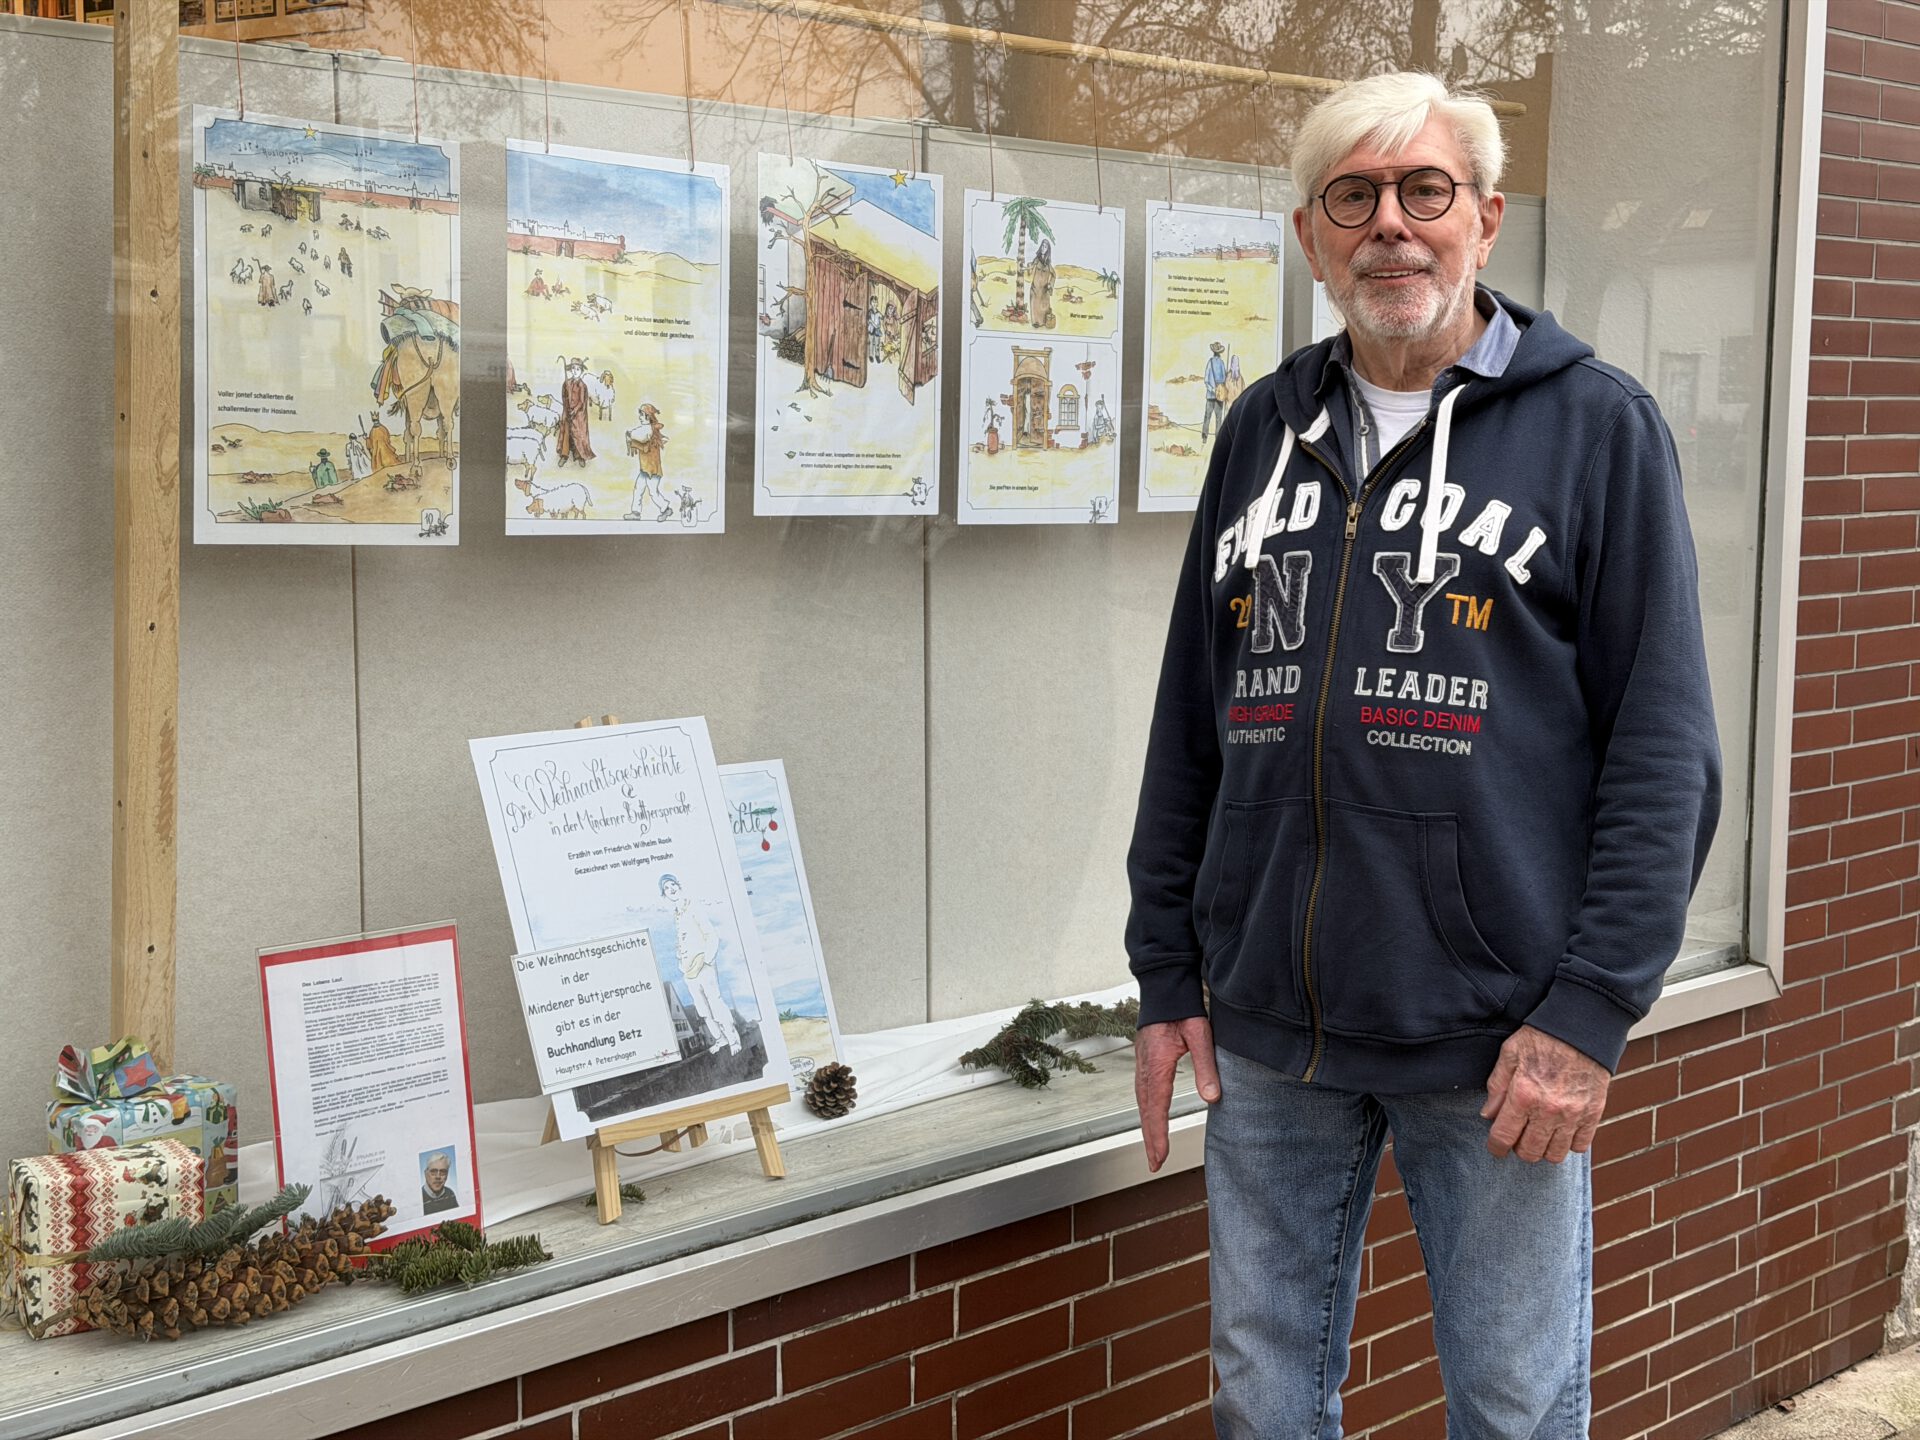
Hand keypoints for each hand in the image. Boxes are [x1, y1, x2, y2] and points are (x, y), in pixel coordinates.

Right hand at [1135, 1017, 1221, 1172]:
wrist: (1165, 988)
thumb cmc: (1182, 1010)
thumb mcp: (1201, 1036)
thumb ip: (1205, 1067)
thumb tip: (1211, 1097)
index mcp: (1157, 1066)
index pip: (1156, 1108)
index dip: (1158, 1135)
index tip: (1159, 1157)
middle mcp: (1145, 1069)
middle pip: (1145, 1111)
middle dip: (1150, 1138)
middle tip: (1154, 1163)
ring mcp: (1142, 1065)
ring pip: (1142, 1103)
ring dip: (1147, 1127)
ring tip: (1153, 1149)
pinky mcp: (1145, 1061)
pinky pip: (1143, 1092)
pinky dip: (1146, 1111)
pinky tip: (1151, 1118)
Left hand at [1481, 1025, 1608, 1162]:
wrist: (1581, 1030)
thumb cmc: (1543, 1038)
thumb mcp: (1510, 1054)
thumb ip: (1497, 1086)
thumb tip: (1488, 1114)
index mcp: (1523, 1095)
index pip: (1503, 1137)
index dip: (1496, 1147)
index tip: (1496, 1148)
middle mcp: (1548, 1110)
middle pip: (1529, 1152)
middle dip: (1519, 1149)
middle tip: (1519, 1137)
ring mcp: (1573, 1115)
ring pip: (1554, 1155)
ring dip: (1544, 1150)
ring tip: (1540, 1135)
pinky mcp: (1593, 1115)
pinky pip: (1579, 1147)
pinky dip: (1569, 1144)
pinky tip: (1562, 1131)